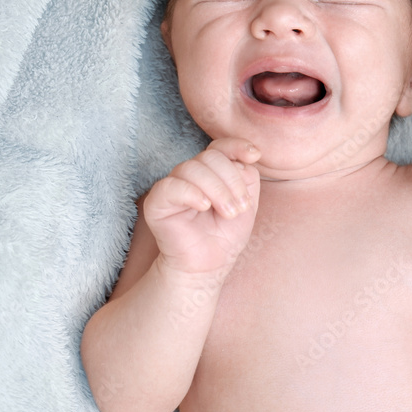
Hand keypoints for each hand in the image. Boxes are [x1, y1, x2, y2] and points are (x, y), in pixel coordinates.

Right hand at [143, 137, 261, 277]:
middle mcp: (191, 174)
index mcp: (211, 171)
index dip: (237, 145)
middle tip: (240, 209)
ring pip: (193, 168)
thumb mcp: (247, 204)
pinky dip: (192, 193)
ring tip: (228, 214)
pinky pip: (172, 186)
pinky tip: (204, 207)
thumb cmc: (225, 235)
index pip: (221, 146)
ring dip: (218, 190)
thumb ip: (247, 179)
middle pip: (211, 156)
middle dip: (232, 181)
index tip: (254, 155)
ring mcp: (173, 185)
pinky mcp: (157, 201)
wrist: (209, 266)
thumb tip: (243, 161)